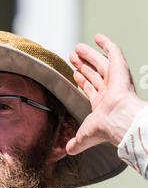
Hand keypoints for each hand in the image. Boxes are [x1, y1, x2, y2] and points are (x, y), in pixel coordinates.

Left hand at [67, 33, 146, 154]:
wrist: (118, 120)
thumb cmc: (103, 129)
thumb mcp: (84, 137)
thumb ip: (76, 143)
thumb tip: (67, 150)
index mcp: (103, 105)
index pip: (92, 90)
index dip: (83, 82)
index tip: (74, 74)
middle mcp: (110, 92)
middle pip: (95, 75)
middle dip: (84, 66)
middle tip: (72, 57)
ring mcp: (116, 80)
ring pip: (101, 63)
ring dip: (89, 56)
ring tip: (76, 49)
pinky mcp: (120, 69)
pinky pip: (114, 52)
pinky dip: (106, 44)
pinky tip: (96, 37)